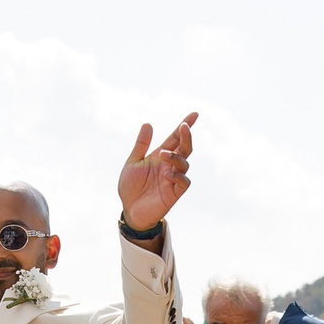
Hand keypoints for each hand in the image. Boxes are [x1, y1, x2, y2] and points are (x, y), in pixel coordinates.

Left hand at [117, 113, 197, 235]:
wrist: (129, 209)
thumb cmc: (131, 187)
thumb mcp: (133, 162)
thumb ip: (141, 144)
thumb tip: (148, 123)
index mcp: (160, 156)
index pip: (175, 138)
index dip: (184, 126)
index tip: (194, 114)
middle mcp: (169, 165)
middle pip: (184, 148)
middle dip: (186, 137)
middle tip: (184, 127)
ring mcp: (173, 178)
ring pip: (185, 163)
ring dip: (176, 157)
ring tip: (163, 155)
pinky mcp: (174, 193)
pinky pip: (184, 182)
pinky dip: (178, 176)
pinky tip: (168, 174)